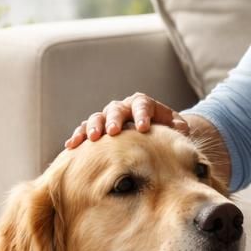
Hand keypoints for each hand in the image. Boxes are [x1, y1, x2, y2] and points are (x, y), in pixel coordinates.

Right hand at [64, 92, 190, 149]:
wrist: (152, 133)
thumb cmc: (165, 130)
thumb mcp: (175, 127)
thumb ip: (178, 127)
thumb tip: (179, 129)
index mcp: (143, 103)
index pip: (142, 104)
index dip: (142, 115)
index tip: (143, 128)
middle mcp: (123, 108)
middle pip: (116, 109)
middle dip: (114, 120)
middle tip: (112, 132)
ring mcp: (107, 117)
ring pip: (97, 117)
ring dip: (92, 127)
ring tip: (91, 139)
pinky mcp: (97, 129)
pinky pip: (84, 130)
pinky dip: (78, 136)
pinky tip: (71, 146)